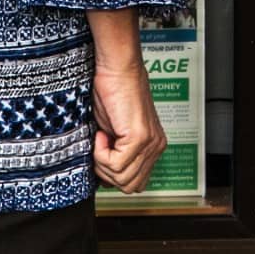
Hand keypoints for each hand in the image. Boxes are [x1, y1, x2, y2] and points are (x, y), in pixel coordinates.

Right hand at [91, 53, 167, 193]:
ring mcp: (150, 143)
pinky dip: (101, 153)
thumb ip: (115, 154)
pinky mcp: (140, 138)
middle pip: (130, 185)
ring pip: (123, 178)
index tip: (100, 155)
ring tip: (100, 138)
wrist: (116, 67)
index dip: (113, 175)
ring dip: (102, 162)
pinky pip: (116, 165)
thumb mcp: (112, 132)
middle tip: (98, 148)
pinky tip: (101, 132)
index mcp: (152, 146)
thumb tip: (105, 179)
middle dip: (107, 173)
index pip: (136, 182)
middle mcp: (156, 146)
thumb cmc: (110, 91)